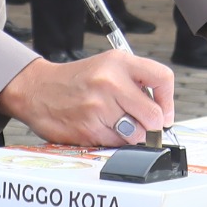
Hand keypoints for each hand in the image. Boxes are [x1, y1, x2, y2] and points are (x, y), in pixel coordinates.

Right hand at [0, 49, 175, 146]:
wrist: (37, 89)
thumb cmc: (76, 81)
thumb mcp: (107, 66)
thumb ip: (136, 83)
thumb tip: (163, 113)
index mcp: (119, 62)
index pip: (163, 78)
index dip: (168, 100)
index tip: (164, 111)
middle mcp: (110, 82)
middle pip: (154, 115)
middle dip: (152, 125)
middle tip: (142, 124)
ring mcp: (99, 106)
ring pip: (137, 134)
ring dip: (131, 135)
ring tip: (116, 123)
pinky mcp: (89, 128)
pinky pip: (117, 144)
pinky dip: (113, 141)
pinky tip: (100, 128)